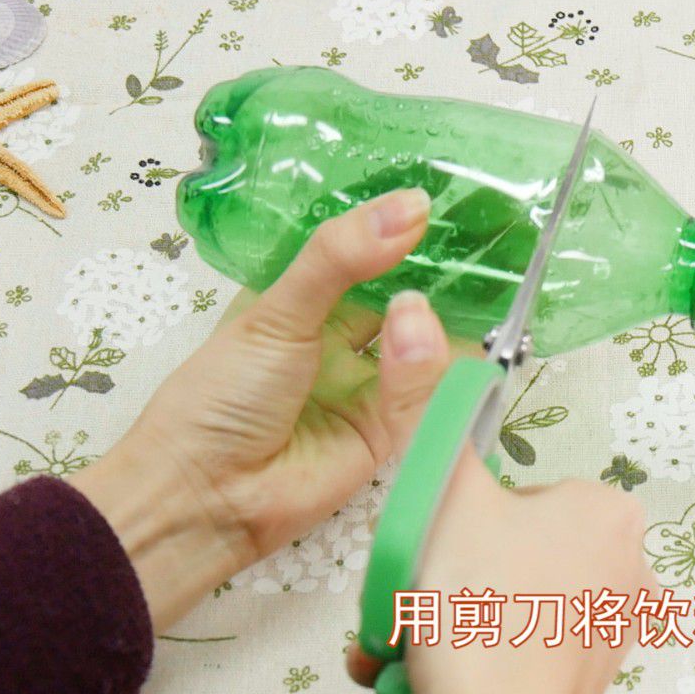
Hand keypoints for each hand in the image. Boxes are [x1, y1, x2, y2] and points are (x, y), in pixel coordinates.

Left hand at [73, 188, 470, 627]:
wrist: (203, 499)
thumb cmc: (219, 397)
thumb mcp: (275, 313)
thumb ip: (341, 257)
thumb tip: (413, 204)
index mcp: (304, 298)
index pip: (365, 248)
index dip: (405, 224)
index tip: (455, 194)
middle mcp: (340, 337)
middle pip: (406, 293)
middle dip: (444, 270)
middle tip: (491, 234)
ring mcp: (367, 384)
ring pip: (423, 341)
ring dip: (434, 318)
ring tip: (437, 300)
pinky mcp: (390, 431)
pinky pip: (425, 393)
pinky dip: (431, 367)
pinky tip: (428, 341)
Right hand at [346, 451, 654, 693]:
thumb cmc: (483, 611)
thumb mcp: (450, 499)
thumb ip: (445, 435)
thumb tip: (436, 387)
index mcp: (609, 510)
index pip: (517, 495)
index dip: (465, 520)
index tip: (437, 547)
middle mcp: (626, 567)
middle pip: (511, 549)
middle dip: (451, 573)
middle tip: (417, 593)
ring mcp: (610, 628)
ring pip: (508, 599)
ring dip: (448, 616)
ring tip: (411, 637)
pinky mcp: (586, 678)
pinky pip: (516, 648)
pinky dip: (472, 654)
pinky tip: (428, 670)